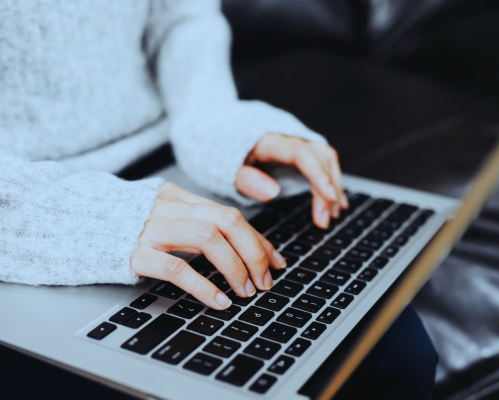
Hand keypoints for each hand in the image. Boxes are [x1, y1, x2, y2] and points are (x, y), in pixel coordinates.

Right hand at [131, 182, 286, 308]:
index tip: (276, 261)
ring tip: (246, 290)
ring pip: (207, 239)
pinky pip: (176, 268)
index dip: (258, 239)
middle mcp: (168, 207)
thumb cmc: (122, 223)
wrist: (70, 222)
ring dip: (235, 267)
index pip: (230, 214)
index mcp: (178, 196)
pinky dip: (204, 286)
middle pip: (226, 221)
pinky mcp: (133, 252)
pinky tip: (218, 301)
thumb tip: (238, 247)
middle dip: (254, 252)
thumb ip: (194, 222)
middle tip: (266, 279)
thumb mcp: (163, 213)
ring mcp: (150, 228)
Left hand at [235, 134, 348, 228]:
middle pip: (321, 157)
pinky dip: (331, 183)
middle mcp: (289, 137)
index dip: (319, 174)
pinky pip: (324, 163)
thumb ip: (247, 180)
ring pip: (327, 159)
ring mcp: (298, 142)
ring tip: (332, 215)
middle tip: (325, 220)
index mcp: (270, 140)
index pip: (302, 154)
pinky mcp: (302, 151)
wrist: (222, 135)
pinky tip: (334, 202)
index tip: (330, 197)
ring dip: (334, 187)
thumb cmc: (225, 155)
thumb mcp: (227, 171)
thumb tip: (272, 192)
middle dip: (329, 189)